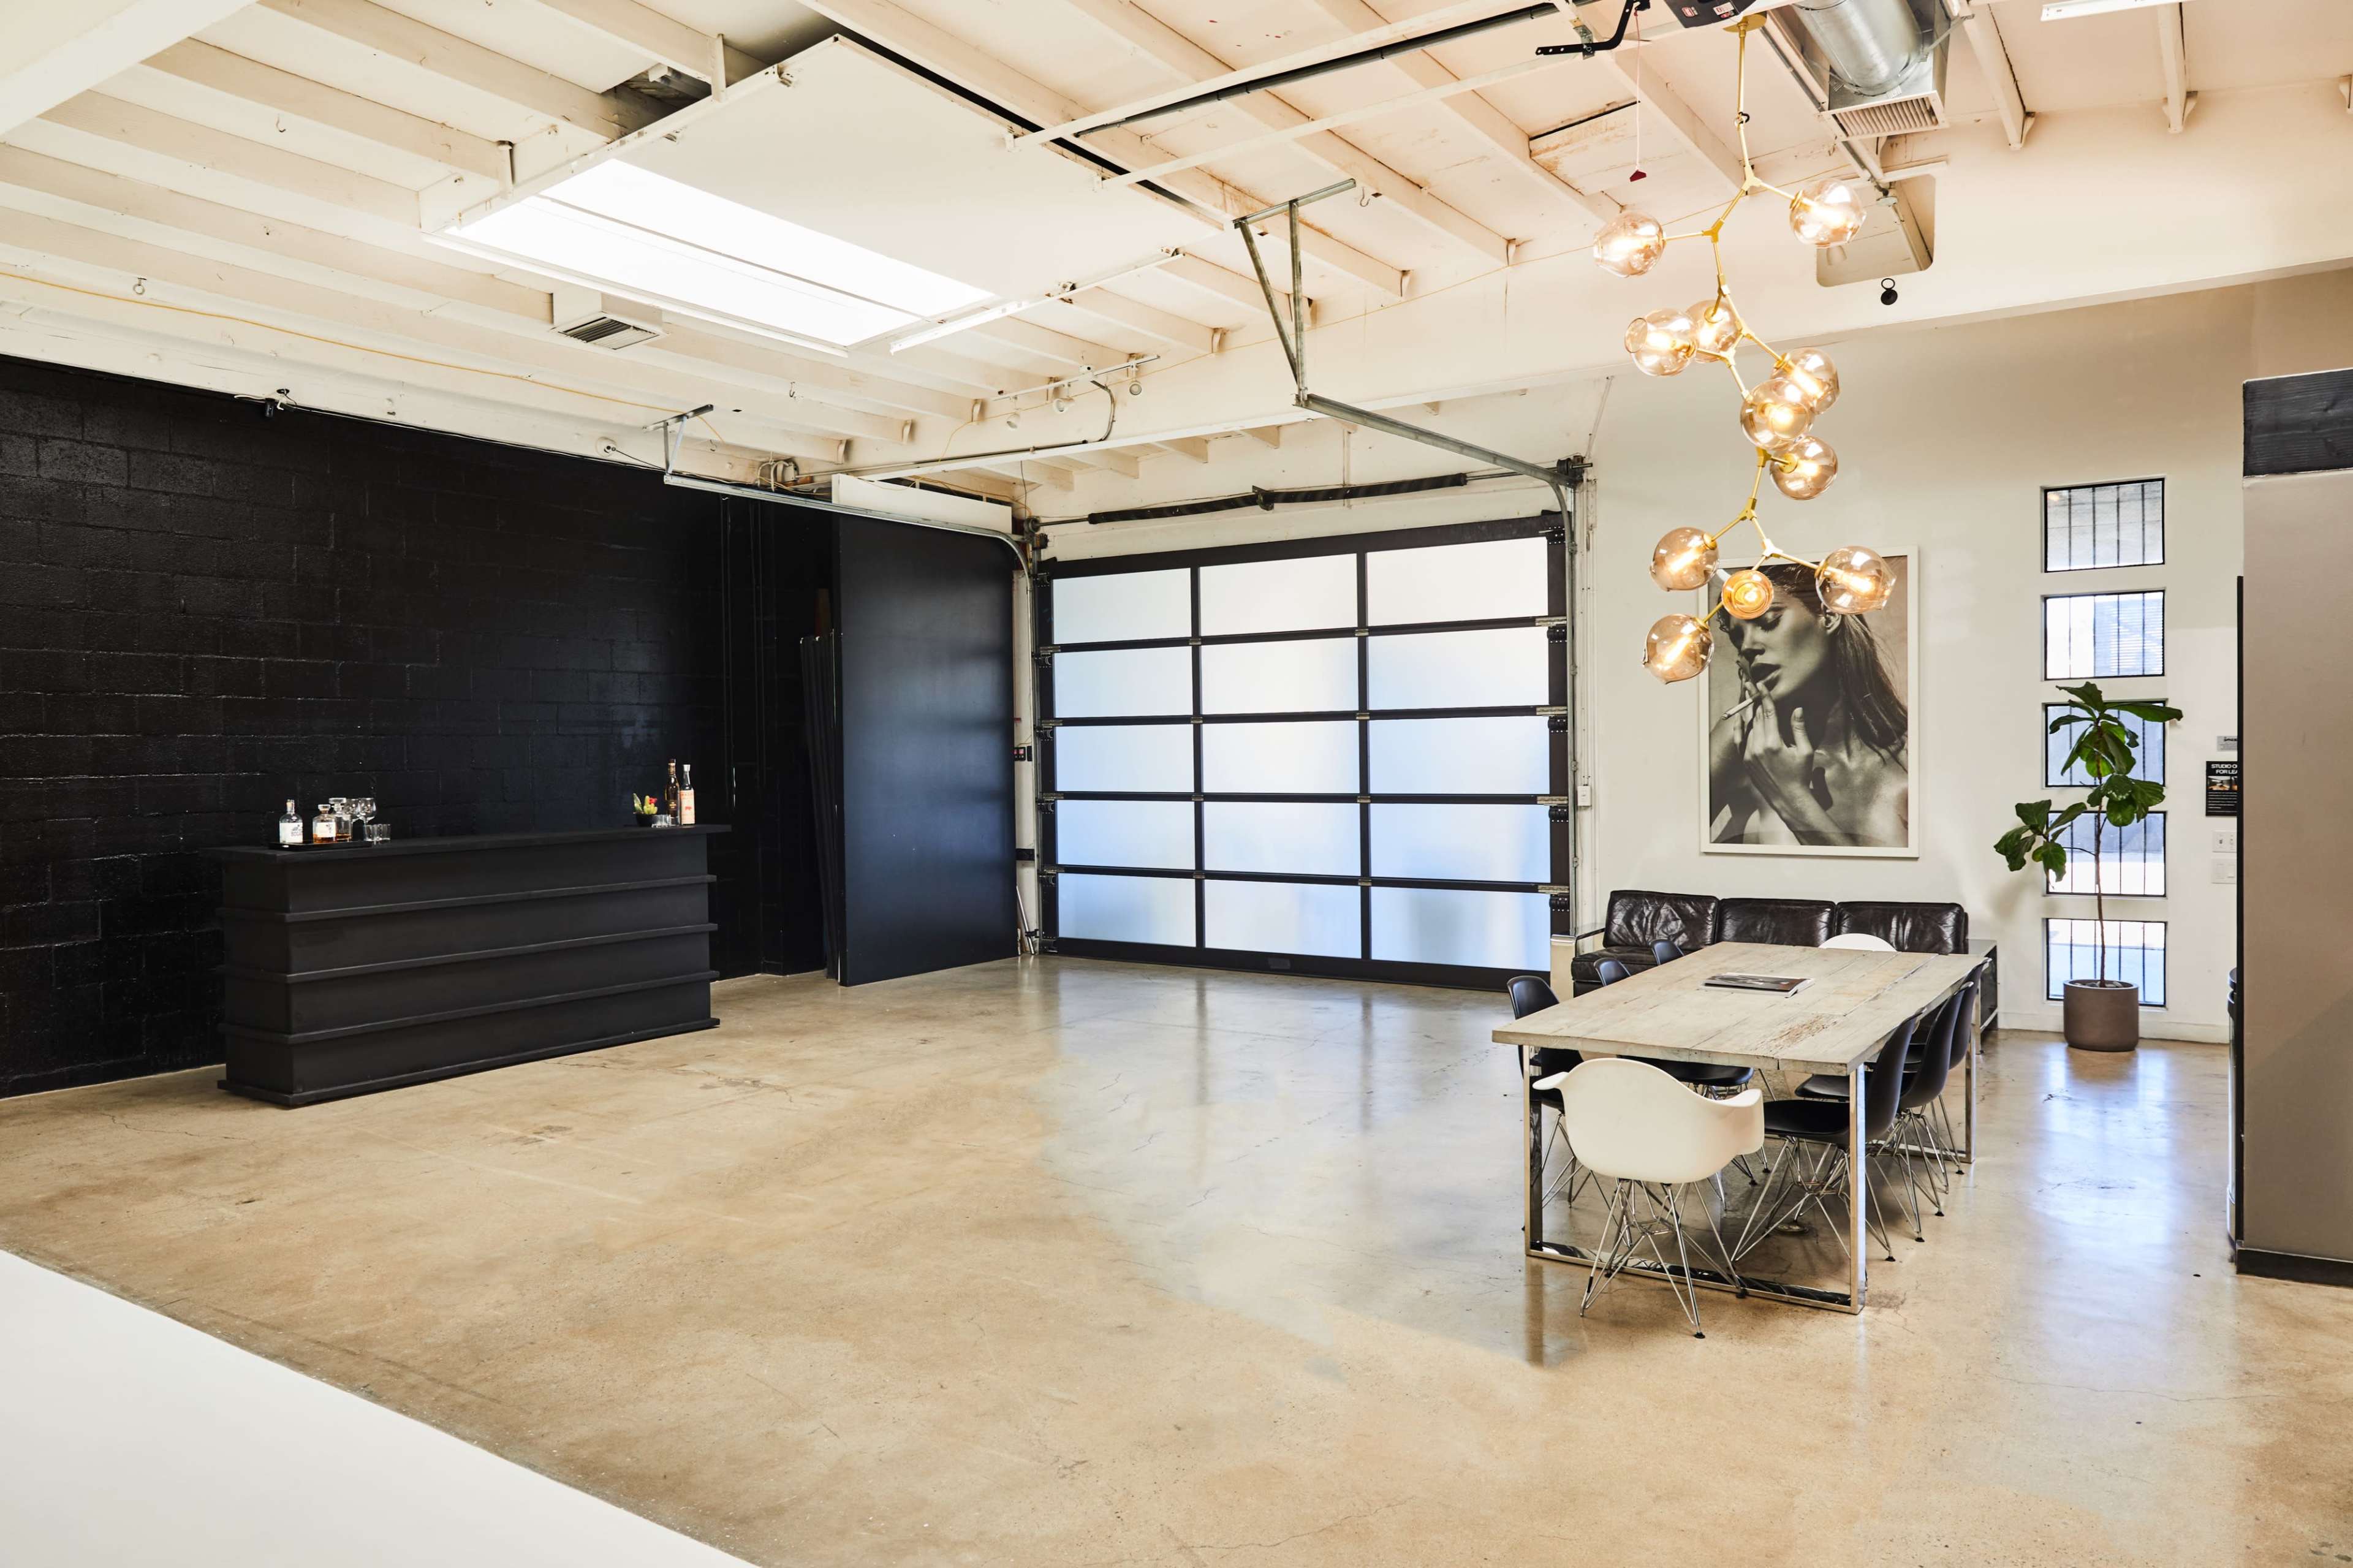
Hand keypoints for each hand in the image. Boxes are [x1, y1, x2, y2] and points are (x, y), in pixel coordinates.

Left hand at [1741, 695, 1838, 838]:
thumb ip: (1799, 729)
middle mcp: (1758, 747)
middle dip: (1754, 700)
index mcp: (1774, 743)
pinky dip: (1739, 728)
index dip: (1764, 697)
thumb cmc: (1800, 775)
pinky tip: (1739, 718)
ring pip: (1748, 727)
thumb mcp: (1805, 751)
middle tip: (1750, 685)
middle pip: (1755, 717)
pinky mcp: (1745, 761)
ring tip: (1747, 697)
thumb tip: (1797, 709)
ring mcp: (1749, 754)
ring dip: (1748, 712)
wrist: (1788, 798)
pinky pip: (1739, 740)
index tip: (1760, 685)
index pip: (1767, 714)